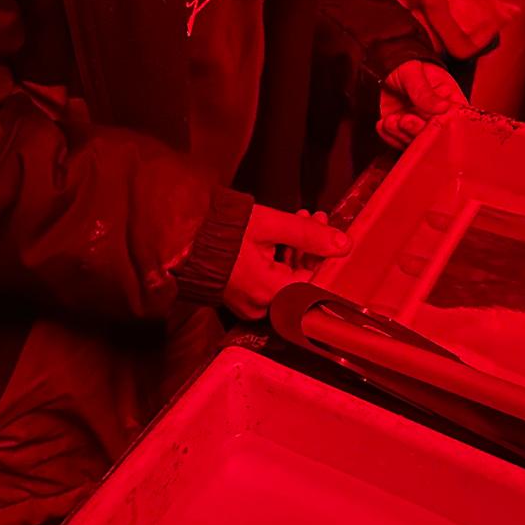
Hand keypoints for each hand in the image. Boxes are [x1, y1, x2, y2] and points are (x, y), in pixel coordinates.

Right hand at [223, 204, 349, 320]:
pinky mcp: (241, 296)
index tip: (330, 233)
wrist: (180, 236)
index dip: (327, 258)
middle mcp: (262, 305)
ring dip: (297, 249)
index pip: (316, 283)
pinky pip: (270, 281)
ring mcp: (250, 304)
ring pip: (287, 278)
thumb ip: (308, 235)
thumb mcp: (270, 225)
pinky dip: (279, 259)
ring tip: (301, 218)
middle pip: (301, 280)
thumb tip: (344, 245)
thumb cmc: (221, 230)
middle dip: (312, 247)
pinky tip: (283, 235)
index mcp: (271, 293)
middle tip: (316, 218)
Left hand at [378, 59, 467, 149]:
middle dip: (418, 131)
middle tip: (405, 120)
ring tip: (390, 120)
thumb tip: (443, 108)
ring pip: (415, 142)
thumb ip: (424, 90)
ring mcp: (418, 126)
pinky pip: (397, 142)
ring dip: (401, 135)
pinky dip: (389, 136)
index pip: (456, 120)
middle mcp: (435, 117)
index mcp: (449, 100)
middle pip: (435, 135)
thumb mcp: (413, 72)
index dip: (446, 125)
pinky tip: (383, 124)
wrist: (382, 69)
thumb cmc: (404, 66)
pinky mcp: (401, 132)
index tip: (430, 120)